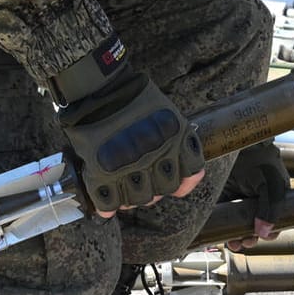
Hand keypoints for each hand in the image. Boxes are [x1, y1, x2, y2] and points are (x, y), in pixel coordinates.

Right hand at [59, 70, 204, 216]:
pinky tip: (107, 200)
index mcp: (176, 141)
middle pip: (161, 192)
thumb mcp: (169, 114)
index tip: (176, 183)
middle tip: (142, 178)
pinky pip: (108, 203)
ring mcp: (129, 169)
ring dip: (131, 197)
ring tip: (123, 185)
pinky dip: (107, 205)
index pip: (189, 176)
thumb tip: (193, 175)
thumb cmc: (135, 99)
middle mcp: (156, 158)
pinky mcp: (101, 175)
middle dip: (154, 188)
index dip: (183, 183)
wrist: (100, 88)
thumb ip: (183, 142)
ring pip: (137, 201)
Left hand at [222, 140, 290, 247]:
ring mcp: (240, 201)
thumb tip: (264, 234)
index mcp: (273, 199)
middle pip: (255, 228)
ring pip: (239, 227)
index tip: (263, 237)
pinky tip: (223, 235)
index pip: (274, 222)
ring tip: (234, 243)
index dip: (270, 233)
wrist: (239, 145)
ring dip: (237, 238)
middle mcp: (257, 202)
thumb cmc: (260, 162)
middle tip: (245, 242)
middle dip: (250, 239)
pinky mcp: (224, 199)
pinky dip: (223, 229)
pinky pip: (224, 219)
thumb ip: (270, 208)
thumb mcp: (270, 185)